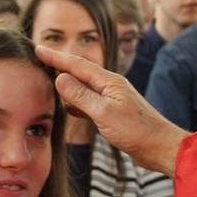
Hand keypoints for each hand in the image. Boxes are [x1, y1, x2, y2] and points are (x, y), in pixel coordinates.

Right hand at [34, 46, 186, 176]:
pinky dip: (75, 102)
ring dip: (66, 82)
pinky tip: (68, 107)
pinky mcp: (112, 113)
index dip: (55, 57)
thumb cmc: (137, 131)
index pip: (76, 65)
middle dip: (59, 64)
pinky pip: (88, 102)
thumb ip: (81, 95)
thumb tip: (60, 78)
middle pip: (79, 71)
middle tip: (39, 57)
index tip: (37, 49)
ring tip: (50, 78)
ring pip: (83, 86)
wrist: (159, 146)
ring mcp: (112, 99)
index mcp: (108, 81)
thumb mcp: (104, 112)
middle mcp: (110, 86)